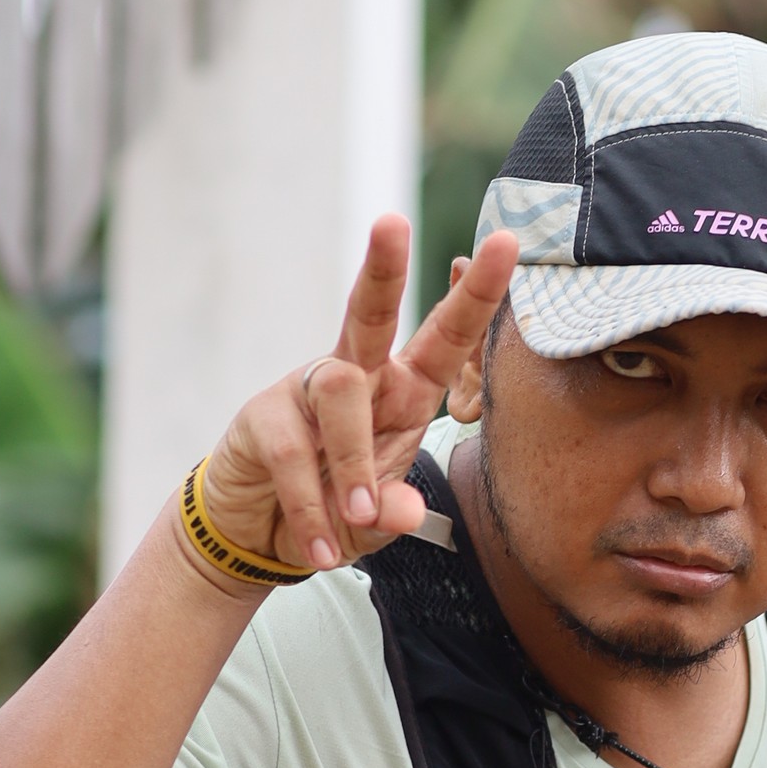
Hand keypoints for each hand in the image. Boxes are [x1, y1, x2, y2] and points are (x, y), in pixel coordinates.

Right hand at [195, 216, 517, 576]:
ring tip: (355, 520)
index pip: (446, 338)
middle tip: (392, 221)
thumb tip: (396, 510)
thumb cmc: (335, 513)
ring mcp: (305, 390)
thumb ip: (393, 513)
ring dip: (354, 463)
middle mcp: (358, 376)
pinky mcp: (263, 416)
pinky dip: (310, 507)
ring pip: (340, 392)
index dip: (476, 296)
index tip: (505, 244)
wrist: (261, 537)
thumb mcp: (378, 522)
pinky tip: (320, 547)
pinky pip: (293, 453)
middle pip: (370, 311)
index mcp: (404, 391)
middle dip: (385, 267)